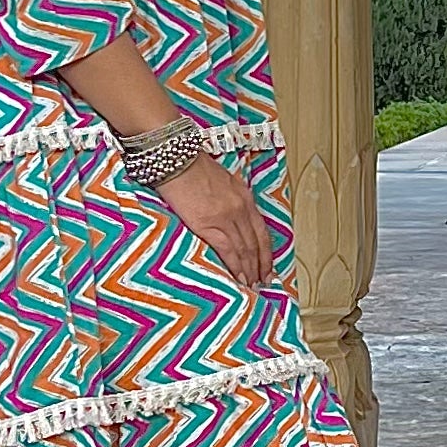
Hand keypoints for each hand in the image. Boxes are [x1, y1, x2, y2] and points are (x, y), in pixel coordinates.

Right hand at [157, 154, 277, 289]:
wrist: (178, 161)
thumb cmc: (195, 168)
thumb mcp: (223, 182)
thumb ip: (232, 200)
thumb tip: (232, 218)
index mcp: (245, 198)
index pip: (261, 231)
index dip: (266, 252)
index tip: (268, 267)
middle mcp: (241, 209)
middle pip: (255, 243)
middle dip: (260, 266)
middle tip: (263, 282)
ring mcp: (226, 218)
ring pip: (244, 250)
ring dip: (249, 270)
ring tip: (251, 286)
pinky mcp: (209, 225)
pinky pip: (227, 250)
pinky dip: (235, 266)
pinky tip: (237, 277)